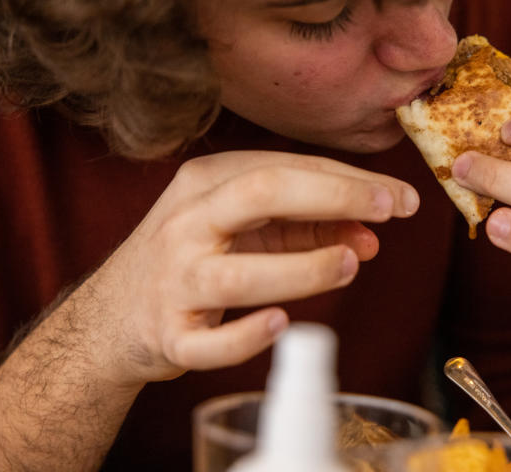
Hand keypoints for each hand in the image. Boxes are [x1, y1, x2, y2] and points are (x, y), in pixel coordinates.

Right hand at [77, 151, 418, 384]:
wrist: (111, 315)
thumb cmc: (193, 256)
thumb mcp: (244, 228)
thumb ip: (306, 228)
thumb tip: (371, 233)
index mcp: (204, 184)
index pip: (283, 167)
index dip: (347, 179)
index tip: (399, 197)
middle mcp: (185, 224)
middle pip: (258, 194)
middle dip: (331, 197)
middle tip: (386, 210)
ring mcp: (173, 282)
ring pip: (239, 274)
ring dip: (303, 269)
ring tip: (350, 265)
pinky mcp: (169, 336)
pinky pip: (208, 343)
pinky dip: (247, 336)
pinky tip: (283, 324)